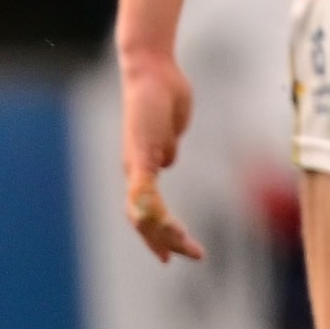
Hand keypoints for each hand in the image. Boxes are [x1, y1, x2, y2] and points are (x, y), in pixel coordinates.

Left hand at [118, 45, 205, 265]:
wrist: (153, 72)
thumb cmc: (163, 96)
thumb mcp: (171, 128)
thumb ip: (167, 147)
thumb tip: (167, 163)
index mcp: (142, 167)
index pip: (146, 212)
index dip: (156, 237)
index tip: (171, 256)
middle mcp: (136, 170)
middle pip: (146, 218)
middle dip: (167, 241)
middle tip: (193, 256)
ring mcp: (137, 162)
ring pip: (146, 210)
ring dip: (164, 231)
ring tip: (185, 242)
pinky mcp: (142, 151)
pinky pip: (143, 186)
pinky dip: (148, 207)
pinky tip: (157, 219)